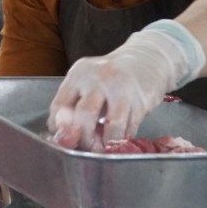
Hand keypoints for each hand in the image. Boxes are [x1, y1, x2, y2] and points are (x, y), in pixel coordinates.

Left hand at [47, 20, 204, 150]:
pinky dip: (122, 139)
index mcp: (79, 73)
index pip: (60, 106)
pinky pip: (129, 128)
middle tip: (86, 146)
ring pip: (111, 126)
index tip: (66, 139)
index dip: (60, 129)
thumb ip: (74, 104)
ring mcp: (122, 88)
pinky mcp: (141, 100)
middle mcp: (99, 78)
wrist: (147, 59)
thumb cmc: (111, 76)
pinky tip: (118, 138)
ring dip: (106, 144)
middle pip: (83, 116)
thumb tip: (63, 136)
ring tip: (103, 148)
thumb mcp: (88, 82)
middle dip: (83, 139)